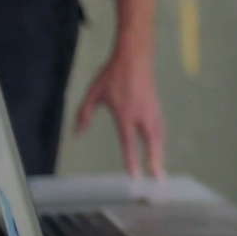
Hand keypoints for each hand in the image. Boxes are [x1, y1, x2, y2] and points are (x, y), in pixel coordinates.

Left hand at [76, 46, 165, 177]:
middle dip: (155, 161)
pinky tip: (159, 148)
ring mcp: (152, 110)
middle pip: (151, 142)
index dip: (132, 160)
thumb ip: (85, 113)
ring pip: (158, 136)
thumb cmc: (113, 75)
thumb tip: (76, 133)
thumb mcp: (94, 92)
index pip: (129, 142)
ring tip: (160, 169)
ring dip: (160, 153)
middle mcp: (141, 115)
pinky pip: (160, 128)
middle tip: (159, 178)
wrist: (134, 56)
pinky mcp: (157, 106)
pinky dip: (160, 141)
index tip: (135, 176)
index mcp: (125, 113)